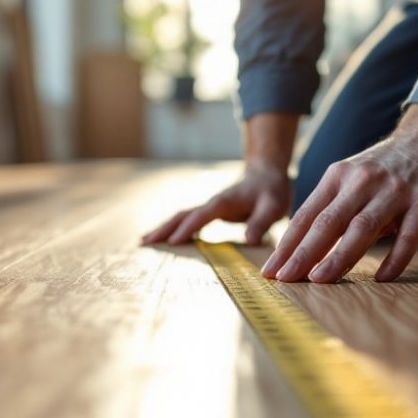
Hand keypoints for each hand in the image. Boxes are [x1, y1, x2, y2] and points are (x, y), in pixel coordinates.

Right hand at [142, 159, 291, 245]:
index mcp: (223, 202)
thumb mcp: (273, 206)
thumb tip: (249, 240)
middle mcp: (212, 203)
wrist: (267, 174)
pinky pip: (188, 220)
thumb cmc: (271, 191)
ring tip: (144, 242)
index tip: (172, 242)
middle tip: (144, 243)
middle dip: (164, 229)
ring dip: (163, 229)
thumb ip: (262, 222)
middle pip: (182, 215)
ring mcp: (209, 207)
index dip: (187, 228)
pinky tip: (165, 240)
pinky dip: (174, 229)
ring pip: (181, 217)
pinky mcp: (211, 212)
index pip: (201, 216)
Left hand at [262, 105, 417, 282]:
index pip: (306, 216)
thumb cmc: (387, 167)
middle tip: (285, 279)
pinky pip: (408, 236)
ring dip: (339, 256)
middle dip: (304, 253)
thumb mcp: (353, 178)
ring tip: (320, 280)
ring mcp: (395, 191)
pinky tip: (383, 278)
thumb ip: (333, 208)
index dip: (287, 245)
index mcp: (339, 177)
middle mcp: (363, 182)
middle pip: (328, 222)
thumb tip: (306, 250)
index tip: (270, 270)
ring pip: (362, 228)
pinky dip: (395, 258)